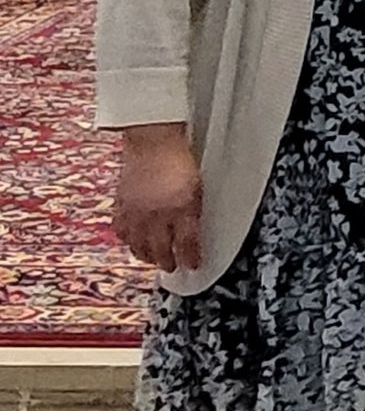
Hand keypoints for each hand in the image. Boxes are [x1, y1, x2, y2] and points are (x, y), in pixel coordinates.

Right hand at [113, 125, 202, 272]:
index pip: (186, 243)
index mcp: (180, 209)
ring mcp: (136, 211)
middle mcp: (156, 214)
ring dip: (146, 255)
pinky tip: (134, 242)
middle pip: (160, 249)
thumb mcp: (198, 188)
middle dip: (167, 261)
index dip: (190, 258)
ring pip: (138, 244)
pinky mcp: (121, 206)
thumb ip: (194, 212)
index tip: (193, 266)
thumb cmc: (179, 161)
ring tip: (153, 259)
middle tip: (172, 267)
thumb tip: (194, 231)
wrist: (152, 143)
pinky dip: (128, 240)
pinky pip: (122, 231)